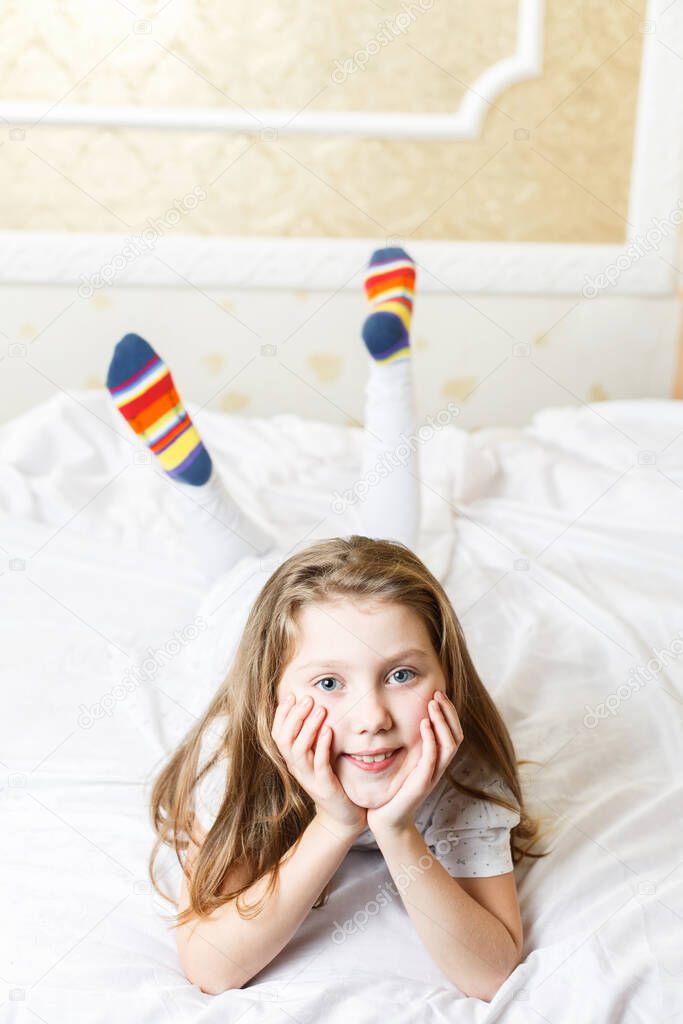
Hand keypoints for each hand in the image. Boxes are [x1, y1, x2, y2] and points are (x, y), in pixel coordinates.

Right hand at [271, 694, 366, 839]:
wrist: (341, 815)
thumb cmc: (331, 780)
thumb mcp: (317, 756)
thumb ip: (312, 736)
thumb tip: (312, 706)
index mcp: (292, 759)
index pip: (278, 733)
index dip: (282, 714)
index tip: (291, 694)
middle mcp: (296, 768)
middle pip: (284, 739)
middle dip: (294, 716)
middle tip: (308, 699)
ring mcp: (309, 778)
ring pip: (299, 751)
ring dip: (308, 728)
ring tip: (320, 710)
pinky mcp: (324, 786)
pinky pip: (319, 764)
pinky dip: (322, 746)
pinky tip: (329, 730)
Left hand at [366, 690, 462, 837]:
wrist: (387, 820)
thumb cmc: (393, 790)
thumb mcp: (404, 763)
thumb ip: (410, 745)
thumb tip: (405, 719)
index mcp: (436, 761)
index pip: (453, 732)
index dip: (449, 713)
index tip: (438, 694)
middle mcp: (439, 767)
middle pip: (456, 735)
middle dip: (449, 712)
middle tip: (438, 694)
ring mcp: (432, 775)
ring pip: (449, 744)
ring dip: (442, 722)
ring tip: (433, 705)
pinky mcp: (422, 783)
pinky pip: (432, 758)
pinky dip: (431, 739)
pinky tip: (424, 724)